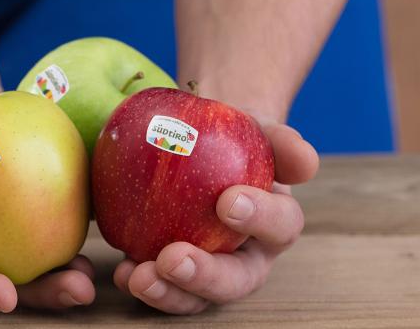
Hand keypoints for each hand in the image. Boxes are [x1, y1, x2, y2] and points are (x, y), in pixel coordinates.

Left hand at [112, 113, 318, 313]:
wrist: (205, 145)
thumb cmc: (237, 140)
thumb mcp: (259, 131)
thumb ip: (282, 142)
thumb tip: (305, 163)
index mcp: (276, 224)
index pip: (280, 225)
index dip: (260, 217)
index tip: (227, 201)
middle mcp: (247, 257)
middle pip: (236, 279)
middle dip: (205, 276)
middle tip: (173, 259)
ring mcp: (208, 271)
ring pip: (196, 297)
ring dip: (168, 293)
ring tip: (138, 277)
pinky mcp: (172, 273)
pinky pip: (160, 286)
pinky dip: (139, 280)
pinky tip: (121, 271)